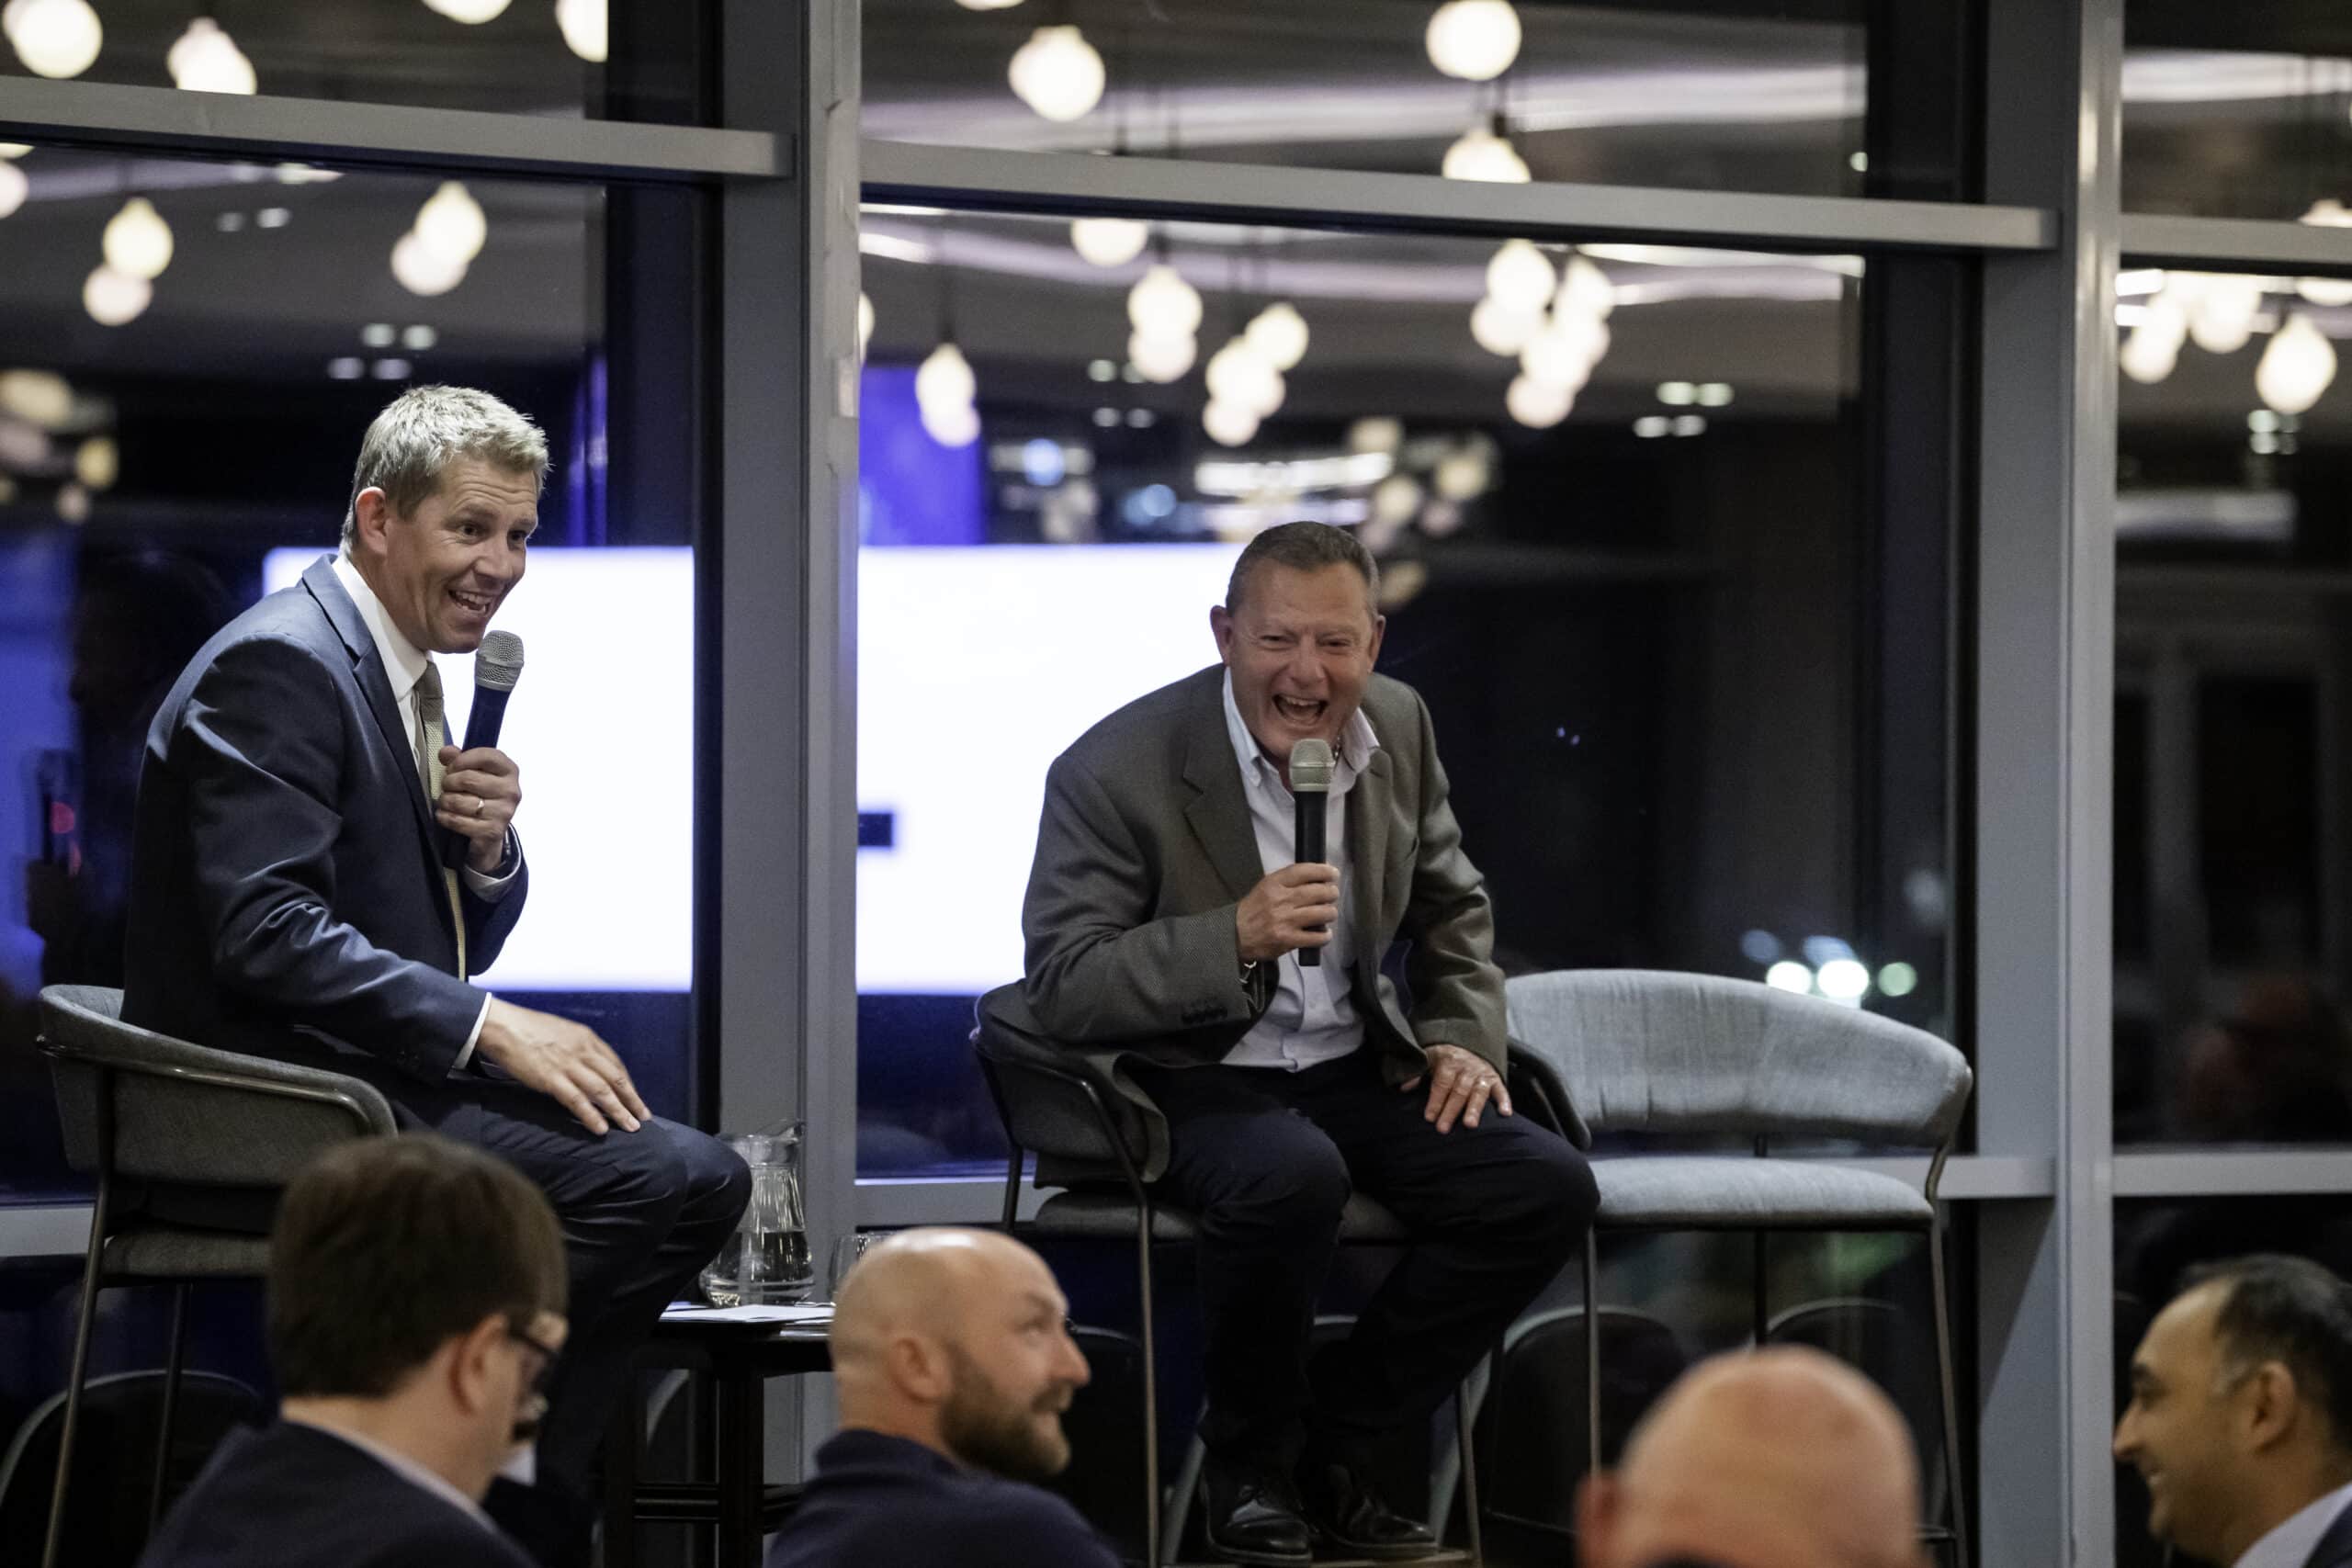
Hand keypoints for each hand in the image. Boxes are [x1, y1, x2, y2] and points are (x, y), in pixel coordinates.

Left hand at [436, 745, 520, 873]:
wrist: (489, 830)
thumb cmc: (481, 795)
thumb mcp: (474, 772)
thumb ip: (459, 759)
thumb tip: (446, 752)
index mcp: (509, 771)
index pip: (486, 756)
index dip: (462, 760)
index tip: (452, 767)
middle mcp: (511, 791)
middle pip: (467, 779)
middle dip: (449, 782)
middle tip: (447, 786)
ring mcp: (503, 812)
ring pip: (459, 801)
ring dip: (445, 801)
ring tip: (447, 801)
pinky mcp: (492, 831)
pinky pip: (457, 820)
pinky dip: (444, 817)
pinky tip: (446, 815)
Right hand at [475, 998, 648, 1134]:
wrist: (502, 1026)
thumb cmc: (529, 1029)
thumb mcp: (563, 1032)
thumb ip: (578, 1048)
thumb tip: (589, 1065)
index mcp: (587, 1038)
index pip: (616, 1065)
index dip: (628, 1084)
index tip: (635, 1098)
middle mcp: (583, 1051)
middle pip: (616, 1079)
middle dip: (632, 1100)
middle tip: (643, 1117)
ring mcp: (568, 1065)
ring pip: (602, 1092)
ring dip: (619, 1111)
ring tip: (630, 1127)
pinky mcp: (551, 1079)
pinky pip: (578, 1101)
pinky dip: (592, 1116)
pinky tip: (602, 1129)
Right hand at [1235, 862, 1340, 962]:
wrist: (1234, 935)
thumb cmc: (1253, 910)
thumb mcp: (1265, 887)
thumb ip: (1288, 882)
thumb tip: (1318, 878)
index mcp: (1273, 884)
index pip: (1304, 871)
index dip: (1323, 871)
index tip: (1332, 874)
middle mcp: (1280, 900)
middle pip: (1318, 892)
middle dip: (1331, 893)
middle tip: (1332, 895)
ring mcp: (1285, 921)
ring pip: (1322, 913)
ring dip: (1330, 913)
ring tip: (1328, 913)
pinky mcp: (1288, 940)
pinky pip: (1316, 937)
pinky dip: (1325, 936)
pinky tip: (1324, 934)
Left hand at [1403, 1043, 1511, 1132]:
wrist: (1468, 1040)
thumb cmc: (1446, 1054)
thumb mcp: (1429, 1057)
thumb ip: (1418, 1072)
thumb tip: (1403, 1087)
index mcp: (1449, 1062)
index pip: (1441, 1083)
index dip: (1435, 1100)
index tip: (1429, 1117)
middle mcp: (1467, 1068)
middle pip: (1458, 1091)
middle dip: (1450, 1110)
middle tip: (1443, 1128)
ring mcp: (1482, 1074)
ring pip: (1478, 1093)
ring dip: (1474, 1109)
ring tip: (1470, 1124)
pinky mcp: (1494, 1078)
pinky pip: (1501, 1089)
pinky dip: (1504, 1101)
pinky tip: (1505, 1113)